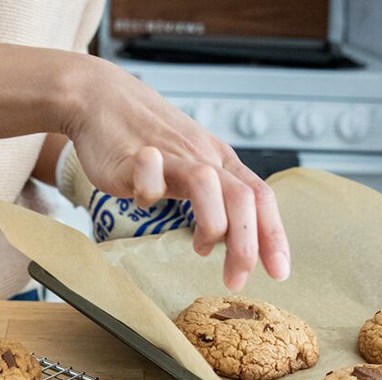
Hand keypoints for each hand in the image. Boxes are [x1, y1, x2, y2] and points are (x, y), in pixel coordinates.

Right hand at [61, 57, 290, 289]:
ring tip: (201, 249)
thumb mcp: (191, 165)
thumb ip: (213, 197)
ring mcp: (169, 154)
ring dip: (212, 224)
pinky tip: (142, 203)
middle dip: (246, 243)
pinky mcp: (133, 155)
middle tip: (236, 278)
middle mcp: (201, 156)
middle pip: (241, 197)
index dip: (273, 236)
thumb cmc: (146, 137)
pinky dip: (148, 192)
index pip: (260, 197)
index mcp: (219, 161)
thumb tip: (232, 239)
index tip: (278, 272)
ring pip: (207, 184)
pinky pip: (148, 173)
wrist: (102, 98)